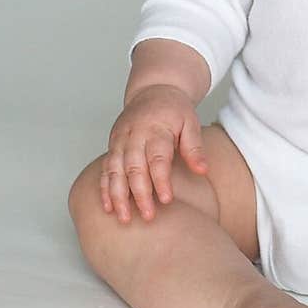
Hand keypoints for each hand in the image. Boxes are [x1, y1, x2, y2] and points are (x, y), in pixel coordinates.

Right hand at [100, 85, 207, 222]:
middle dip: (139, 193)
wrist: (153, 89)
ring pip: (114, 170)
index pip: (157, 158)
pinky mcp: (112, 145)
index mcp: (155, 128)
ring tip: (124, 217)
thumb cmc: (174, 109)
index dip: (160, 180)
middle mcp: (134, 134)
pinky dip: (104, 188)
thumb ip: (195, 147)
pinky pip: (105, 168)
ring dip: (117, 195)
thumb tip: (203, 170)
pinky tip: (107, 207)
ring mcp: (120, 140)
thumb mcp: (190, 122)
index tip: (166, 200)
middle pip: (133, 167)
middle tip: (147, 216)